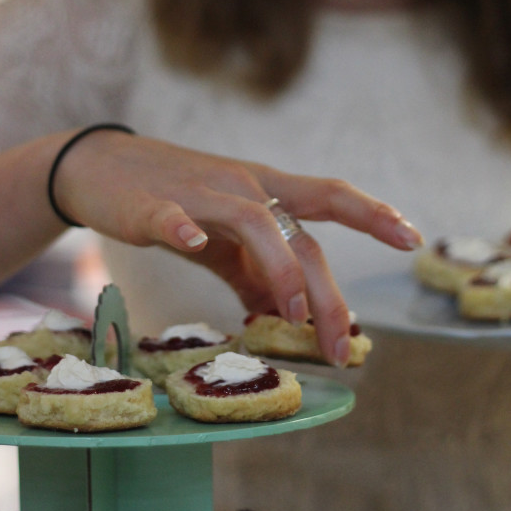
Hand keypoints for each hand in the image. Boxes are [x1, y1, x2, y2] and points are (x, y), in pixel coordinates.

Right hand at [53, 130, 422, 366]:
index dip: (371, 214)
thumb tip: (287, 315)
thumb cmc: (171, 201)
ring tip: (294, 311)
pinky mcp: (152, 205)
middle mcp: (241, 186)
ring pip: (252, 219)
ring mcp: (198, 192)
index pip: (328, 196)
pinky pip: (173, 215)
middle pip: (298, 229)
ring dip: (278, 264)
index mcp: (262, 191)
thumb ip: (254, 271)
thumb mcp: (221, 238)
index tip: (411, 236)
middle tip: (344, 343)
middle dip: (327, 289)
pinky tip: (193, 241)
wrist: (99, 167)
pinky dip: (185, 227)